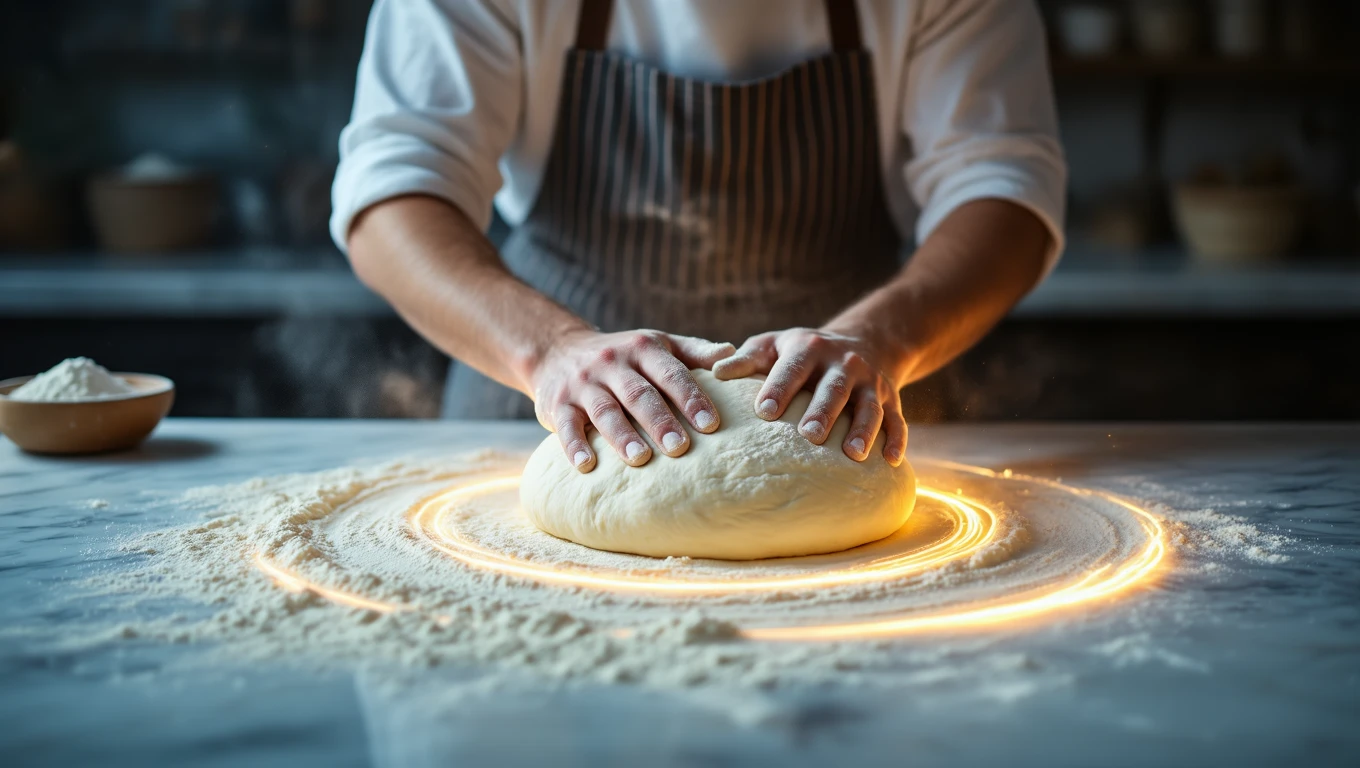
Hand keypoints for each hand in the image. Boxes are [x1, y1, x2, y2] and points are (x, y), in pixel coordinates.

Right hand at [530, 329, 734, 471]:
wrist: (558, 350)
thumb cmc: (623, 355)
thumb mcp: (656, 344)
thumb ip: (693, 351)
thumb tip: (731, 354)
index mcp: (643, 349)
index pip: (671, 373)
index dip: (691, 398)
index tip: (712, 424)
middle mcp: (612, 364)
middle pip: (639, 394)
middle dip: (660, 421)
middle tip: (680, 447)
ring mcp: (583, 384)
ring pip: (604, 410)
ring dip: (621, 435)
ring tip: (640, 459)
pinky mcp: (557, 404)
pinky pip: (565, 426)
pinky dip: (574, 446)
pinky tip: (586, 466)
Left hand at [711, 328, 906, 465]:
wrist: (863, 341)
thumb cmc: (802, 353)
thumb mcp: (773, 346)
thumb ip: (745, 360)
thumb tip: (713, 372)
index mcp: (809, 349)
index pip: (793, 369)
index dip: (779, 387)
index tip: (764, 411)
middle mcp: (843, 364)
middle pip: (834, 389)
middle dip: (823, 411)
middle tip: (809, 435)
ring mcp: (871, 382)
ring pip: (869, 407)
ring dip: (863, 430)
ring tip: (853, 455)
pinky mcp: (891, 399)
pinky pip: (897, 420)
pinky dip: (897, 440)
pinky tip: (891, 462)